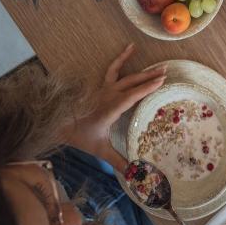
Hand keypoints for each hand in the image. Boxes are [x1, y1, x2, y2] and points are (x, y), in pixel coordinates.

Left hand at [63, 43, 165, 170]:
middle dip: (150, 77)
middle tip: (167, 71)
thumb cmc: (80, 136)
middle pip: (132, 83)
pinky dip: (121, 58)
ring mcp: (103, 88)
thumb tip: (134, 176)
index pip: (131, 96)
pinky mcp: (101, 85)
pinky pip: (113, 68)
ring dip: (143, 71)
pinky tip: (130, 48)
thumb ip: (118, 161)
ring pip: (126, 75)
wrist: (58, 124)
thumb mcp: (100, 150)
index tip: (162, 81)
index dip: (147, 88)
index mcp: (110, 108)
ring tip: (159, 65)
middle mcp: (108, 95)